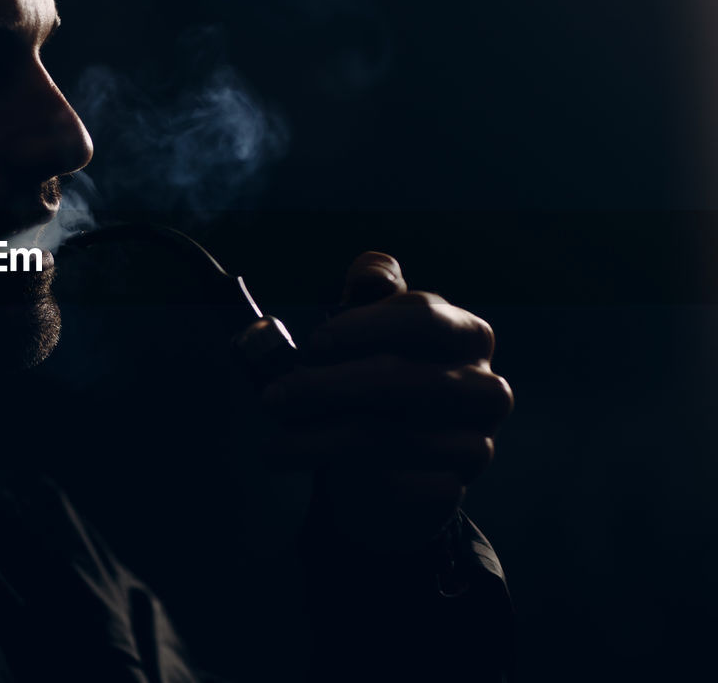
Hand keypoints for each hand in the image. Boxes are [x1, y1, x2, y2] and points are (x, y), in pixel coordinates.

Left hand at [261, 252, 512, 552]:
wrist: (390, 470)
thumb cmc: (373, 387)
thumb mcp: (367, 335)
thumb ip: (367, 296)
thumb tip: (371, 270)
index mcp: (465, 334)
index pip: (422, 317)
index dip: (363, 327)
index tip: (313, 344)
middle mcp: (484, 386)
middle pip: (405, 380)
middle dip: (328, 388)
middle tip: (273, 398)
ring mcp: (476, 441)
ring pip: (392, 438)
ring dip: (320, 441)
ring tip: (275, 446)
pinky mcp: (455, 487)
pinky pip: (397, 486)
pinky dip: (350, 481)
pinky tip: (320, 479)